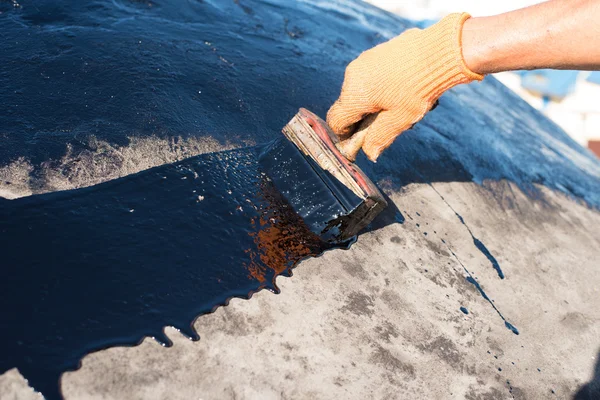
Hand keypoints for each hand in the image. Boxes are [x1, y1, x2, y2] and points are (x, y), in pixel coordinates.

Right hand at [327, 13, 482, 161]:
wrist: (440, 51)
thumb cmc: (418, 88)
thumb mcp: (400, 120)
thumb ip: (379, 138)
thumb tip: (369, 153)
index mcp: (354, 94)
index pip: (337, 121)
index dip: (345, 136)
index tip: (359, 143)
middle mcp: (353, 75)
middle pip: (350, 104)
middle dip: (366, 118)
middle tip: (392, 122)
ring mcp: (365, 60)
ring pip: (363, 89)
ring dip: (377, 101)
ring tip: (405, 103)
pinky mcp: (377, 51)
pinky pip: (373, 75)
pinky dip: (383, 85)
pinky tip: (406, 86)